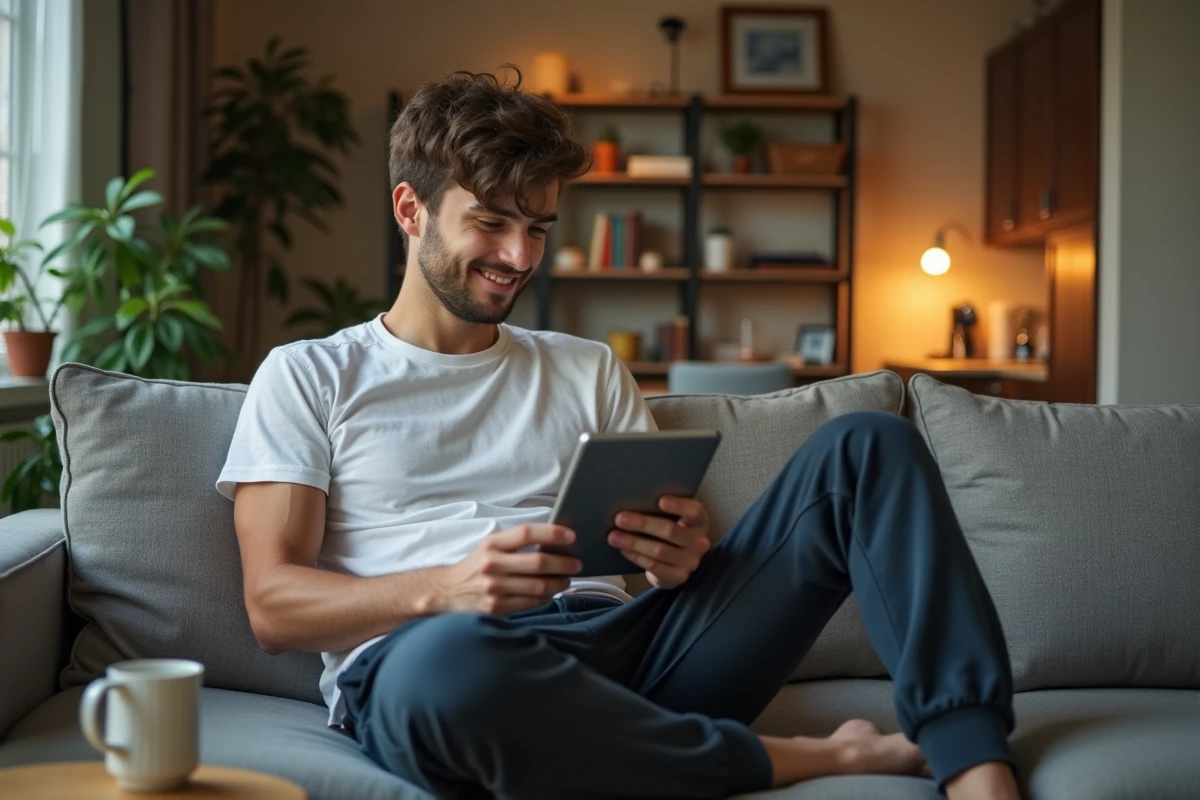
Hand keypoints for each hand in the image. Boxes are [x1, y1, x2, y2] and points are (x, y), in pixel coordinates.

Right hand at [435, 525, 581, 615]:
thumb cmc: (476, 565)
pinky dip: (547, 597)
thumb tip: (554, 542)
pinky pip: (531, 603)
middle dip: (564, 563)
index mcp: (492, 544)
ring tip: (567, 579)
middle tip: (577, 563)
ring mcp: (495, 588)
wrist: (448, 591)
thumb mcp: (490, 546)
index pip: (526, 533)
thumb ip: (516, 543)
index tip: (571, 536)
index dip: (552, 533)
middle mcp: (492, 564)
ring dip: (560, 583)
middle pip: (538, 562)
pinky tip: (552, 592)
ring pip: (539, 586)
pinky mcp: (497, 608)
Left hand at [608, 496, 710, 589]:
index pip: (694, 511)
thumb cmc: (670, 531)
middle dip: (642, 524)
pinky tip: (623, 550)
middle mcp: (699, 542)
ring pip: (659, 550)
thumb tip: (631, 499)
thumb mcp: (673, 518)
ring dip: (634, 543)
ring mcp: (690, 561)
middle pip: (670, 531)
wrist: (676, 562)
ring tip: (613, 536)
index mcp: (699, 521)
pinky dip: (636, 557)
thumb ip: (661, 510)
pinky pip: (654, 566)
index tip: (660, 500)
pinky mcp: (678, 576)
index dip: (679, 506)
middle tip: (619, 518)